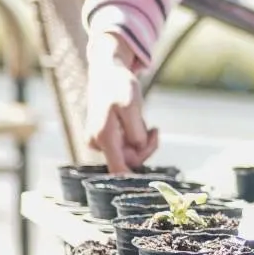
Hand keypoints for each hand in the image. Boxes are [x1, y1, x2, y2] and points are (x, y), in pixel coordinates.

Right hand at [85, 35, 158, 173]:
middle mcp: (98, 143)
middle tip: (155, 130)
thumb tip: (138, 149)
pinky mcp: (106, 137)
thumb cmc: (120, 86)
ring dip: (142, 139)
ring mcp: (101, 141)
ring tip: (143, 121)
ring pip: (130, 152)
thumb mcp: (132, 106)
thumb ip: (135, 131)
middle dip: (146, 147)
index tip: (149, 182)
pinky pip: (127, 144)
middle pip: (130, 160)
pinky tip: (137, 121)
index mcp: (103, 138)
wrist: (107, 72)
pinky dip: (137, 134)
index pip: (118, 170)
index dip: (134, 179)